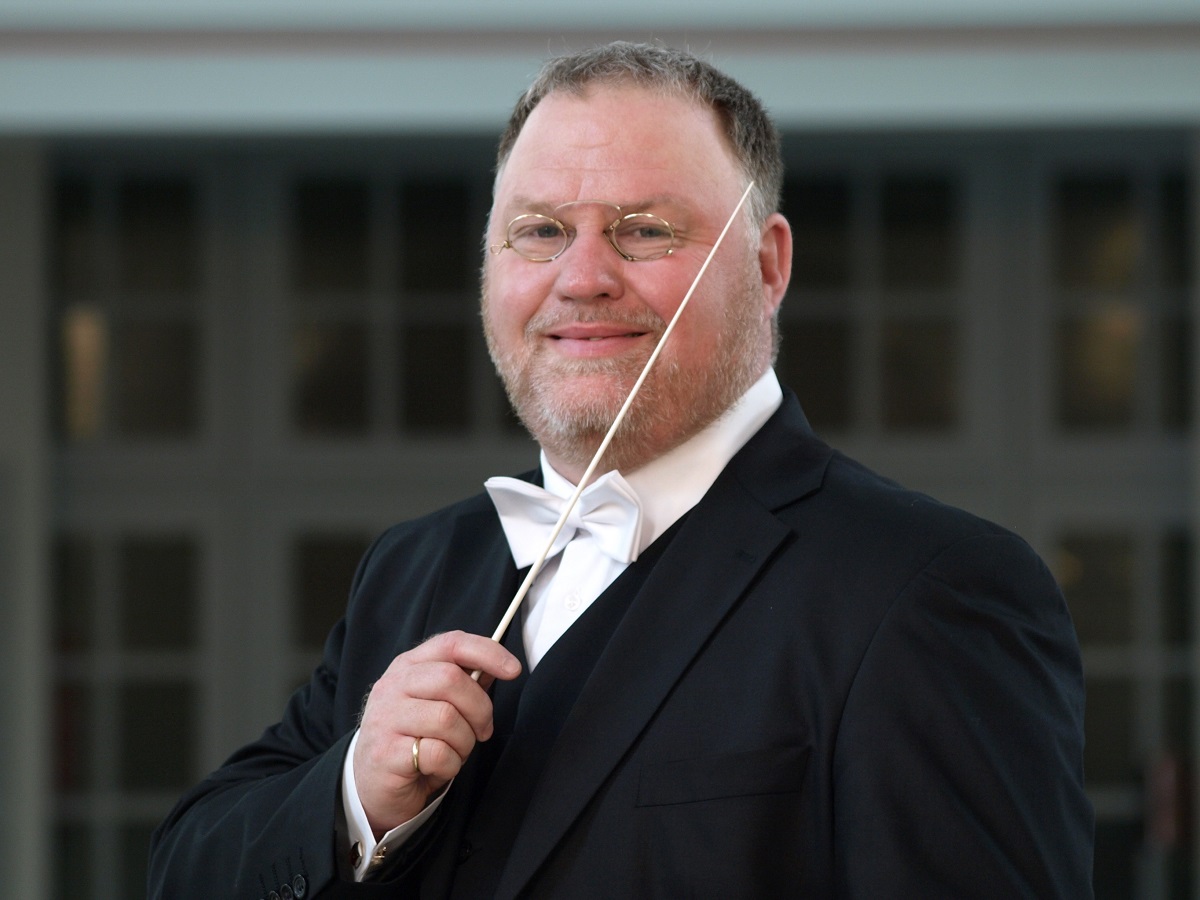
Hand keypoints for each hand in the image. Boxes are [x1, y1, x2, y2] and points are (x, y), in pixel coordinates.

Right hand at [352, 630, 520, 835]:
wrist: (372, 785)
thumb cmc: (413, 738)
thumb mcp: (436, 703)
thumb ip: (464, 683)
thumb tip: (500, 665)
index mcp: (408, 666)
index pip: (451, 644)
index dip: (487, 652)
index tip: (513, 669)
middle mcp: (392, 686)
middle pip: (452, 680)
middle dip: (480, 709)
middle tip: (482, 730)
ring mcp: (385, 718)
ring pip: (447, 718)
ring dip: (465, 742)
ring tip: (455, 751)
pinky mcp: (385, 753)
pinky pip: (438, 753)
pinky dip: (450, 765)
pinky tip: (438, 768)